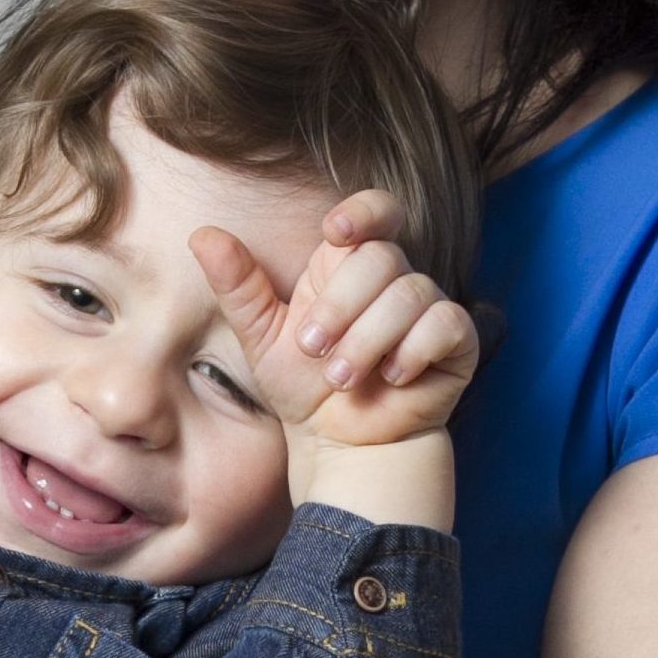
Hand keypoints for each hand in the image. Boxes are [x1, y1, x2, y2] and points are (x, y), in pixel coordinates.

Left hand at [190, 190, 477, 453]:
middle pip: (383, 257)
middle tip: (314, 350)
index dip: (363, 211)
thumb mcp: (261, 338)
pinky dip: (413, 351)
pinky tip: (391, 378)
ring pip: (412, 291)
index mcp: (347, 266)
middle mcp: (392, 279)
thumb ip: (238, 286)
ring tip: (341, 379)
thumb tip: (202, 234)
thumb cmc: (303, 388)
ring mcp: (427, 308)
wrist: (340, 446)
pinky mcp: (455, 342)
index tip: (334, 230)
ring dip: (369, 340)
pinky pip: (445, 323)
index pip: (376, 211)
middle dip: (342, 306)